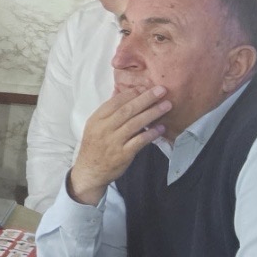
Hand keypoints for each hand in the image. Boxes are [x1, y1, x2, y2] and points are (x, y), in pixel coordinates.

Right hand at [69, 87, 170, 204]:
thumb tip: (119, 91)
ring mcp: (113, 142)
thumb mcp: (95, 125)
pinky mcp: (123, 154)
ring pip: (135, 124)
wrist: (90, 171)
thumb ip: (108, 110)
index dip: (132, 93)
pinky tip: (161, 128)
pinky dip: (151, 134)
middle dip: (146, 98)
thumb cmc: (94, 146)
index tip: (146, 86)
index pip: (115, 101)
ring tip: (166, 105)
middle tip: (161, 90)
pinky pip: (139, 141)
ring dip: (152, 113)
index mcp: (97, 119)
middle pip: (127, 110)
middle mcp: (104, 129)